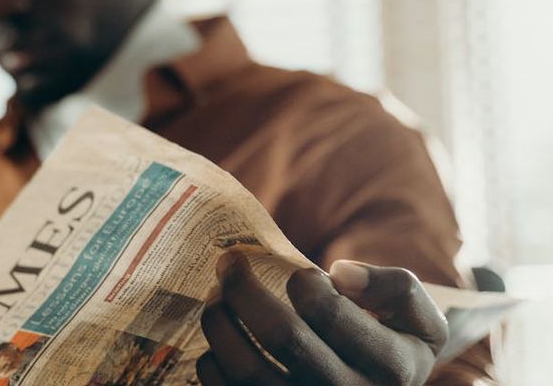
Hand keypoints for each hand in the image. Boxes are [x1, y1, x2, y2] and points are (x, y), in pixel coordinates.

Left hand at [198, 252, 447, 384]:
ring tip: (217, 293)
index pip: (333, 315)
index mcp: (390, 366)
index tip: (295, 274)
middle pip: (283, 336)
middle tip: (229, 261)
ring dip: (220, 319)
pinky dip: (212, 359)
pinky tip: (221, 335)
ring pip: (246, 368)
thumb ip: (395, 288)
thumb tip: (342, 273)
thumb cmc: (391, 342)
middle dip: (245, 288)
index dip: (306, 285)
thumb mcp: (417, 316)